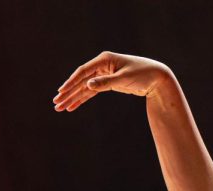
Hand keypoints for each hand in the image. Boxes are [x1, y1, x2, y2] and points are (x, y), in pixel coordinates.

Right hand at [53, 52, 171, 111]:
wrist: (156, 77)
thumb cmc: (142, 74)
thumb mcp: (124, 78)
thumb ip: (106, 82)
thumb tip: (88, 85)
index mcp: (104, 60)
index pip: (83, 72)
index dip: (71, 82)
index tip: (61, 91)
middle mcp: (101, 65)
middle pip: (80, 80)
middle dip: (68, 92)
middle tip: (56, 103)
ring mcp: (103, 74)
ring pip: (84, 87)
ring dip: (73, 97)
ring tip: (60, 107)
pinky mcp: (107, 82)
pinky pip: (91, 92)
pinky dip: (82, 99)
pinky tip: (73, 106)